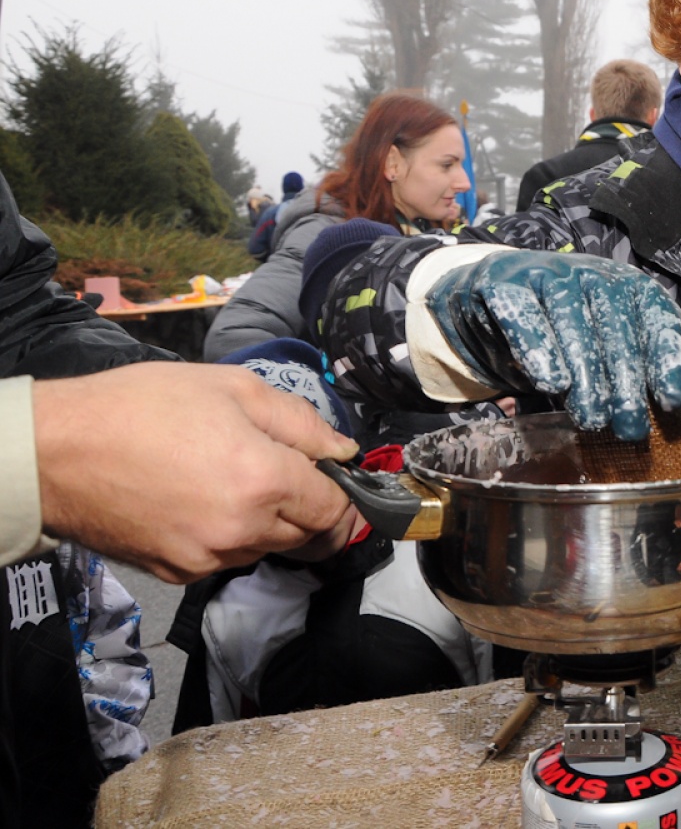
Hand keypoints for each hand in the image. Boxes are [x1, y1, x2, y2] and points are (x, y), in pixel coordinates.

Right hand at [33, 363, 359, 583]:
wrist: (56, 451)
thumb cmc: (141, 407)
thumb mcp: (233, 388)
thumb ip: (300, 423)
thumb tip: (342, 451)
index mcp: (264, 481)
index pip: (335, 509)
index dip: (345, 493)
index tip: (337, 478)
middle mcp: (242, 529)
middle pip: (308, 534)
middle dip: (307, 506)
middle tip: (282, 469)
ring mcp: (208, 557)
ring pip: (267, 547)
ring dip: (268, 521)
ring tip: (230, 476)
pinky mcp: (178, 572)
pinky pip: (226, 557)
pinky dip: (229, 534)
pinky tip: (201, 498)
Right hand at [427, 250, 680, 439]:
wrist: (489, 299)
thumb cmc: (558, 331)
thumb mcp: (599, 346)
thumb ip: (631, 370)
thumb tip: (669, 415)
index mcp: (625, 284)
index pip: (656, 315)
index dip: (668, 359)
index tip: (672, 402)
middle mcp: (591, 272)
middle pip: (616, 323)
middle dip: (626, 381)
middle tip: (630, 428)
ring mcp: (547, 272)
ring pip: (572, 319)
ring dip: (586, 375)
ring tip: (592, 418)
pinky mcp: (504, 282)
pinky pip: (523, 314)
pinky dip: (538, 349)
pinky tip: (551, 383)